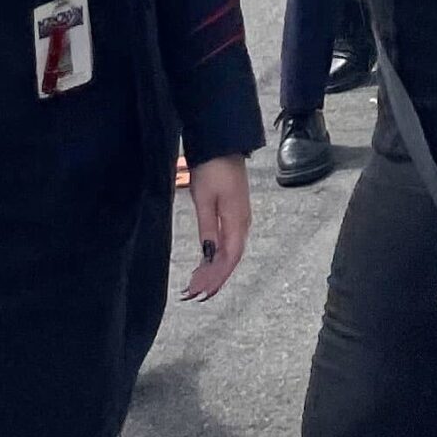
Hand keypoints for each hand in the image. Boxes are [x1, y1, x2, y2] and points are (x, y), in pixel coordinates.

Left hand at [179, 155, 249, 301]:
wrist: (222, 143)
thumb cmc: (212, 168)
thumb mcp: (205, 199)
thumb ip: (208, 228)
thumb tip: (210, 256)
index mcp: (237, 221)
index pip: (230, 258)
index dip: (217, 278)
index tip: (201, 292)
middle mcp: (242, 222)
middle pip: (231, 258)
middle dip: (214, 278)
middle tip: (194, 292)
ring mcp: (240, 217)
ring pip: (230, 251)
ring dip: (215, 268)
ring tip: (197, 281)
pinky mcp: (234, 212)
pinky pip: (229, 241)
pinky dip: (217, 255)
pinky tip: (207, 260)